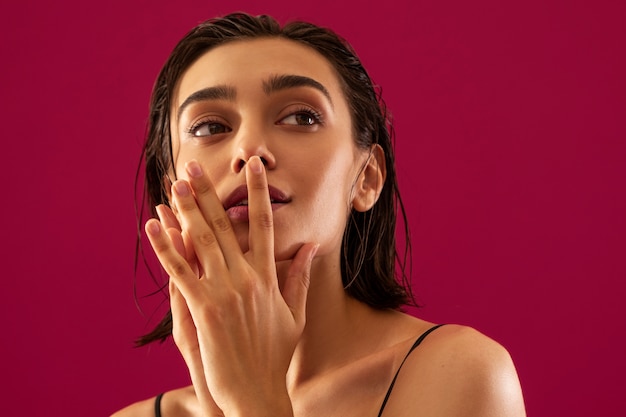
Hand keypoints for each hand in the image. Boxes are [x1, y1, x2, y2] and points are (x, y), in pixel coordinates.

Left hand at [145, 157, 317, 415]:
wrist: (258, 391)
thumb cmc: (276, 355)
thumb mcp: (295, 315)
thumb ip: (301, 277)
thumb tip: (312, 247)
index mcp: (270, 277)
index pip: (265, 225)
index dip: (258, 193)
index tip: (254, 168)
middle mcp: (247, 279)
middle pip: (226, 226)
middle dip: (209, 193)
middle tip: (195, 167)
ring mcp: (224, 293)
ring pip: (202, 242)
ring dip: (186, 210)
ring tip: (175, 184)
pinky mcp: (204, 310)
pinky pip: (181, 272)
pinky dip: (166, 247)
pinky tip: (153, 226)